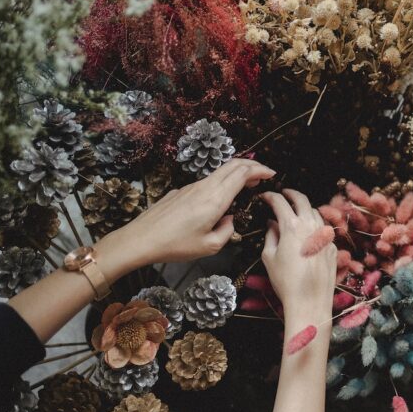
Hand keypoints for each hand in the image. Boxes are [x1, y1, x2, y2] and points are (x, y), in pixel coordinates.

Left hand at [99, 159, 275, 272]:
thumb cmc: (175, 245)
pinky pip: (207, 181)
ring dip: (237, 173)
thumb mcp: (209, 246)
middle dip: (252, 165)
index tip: (272, 174)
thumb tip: (230, 220)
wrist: (141, 239)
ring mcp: (191, 187)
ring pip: (220, 171)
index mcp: (215, 199)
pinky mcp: (181, 191)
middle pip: (233, 165)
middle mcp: (204, 187)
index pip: (242, 174)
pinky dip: (222, 181)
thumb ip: (227, 231)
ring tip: (248, 184)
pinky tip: (222, 196)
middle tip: (265, 174)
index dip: (259, 170)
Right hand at [260, 189, 336, 323]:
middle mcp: (311, 226)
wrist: (310, 301)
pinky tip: (307, 235)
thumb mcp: (269, 257)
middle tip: (283, 193)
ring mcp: (325, 236)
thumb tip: (272, 224)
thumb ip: (271, 235)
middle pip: (302, 199)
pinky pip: (323, 231)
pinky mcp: (333, 247)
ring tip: (295, 213)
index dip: (270, 196)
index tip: (265, 196)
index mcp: (292, 226)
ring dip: (304, 209)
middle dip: (290, 193)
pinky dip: (314, 227)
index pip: (280, 202)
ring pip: (315, 213)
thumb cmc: (285, 281)